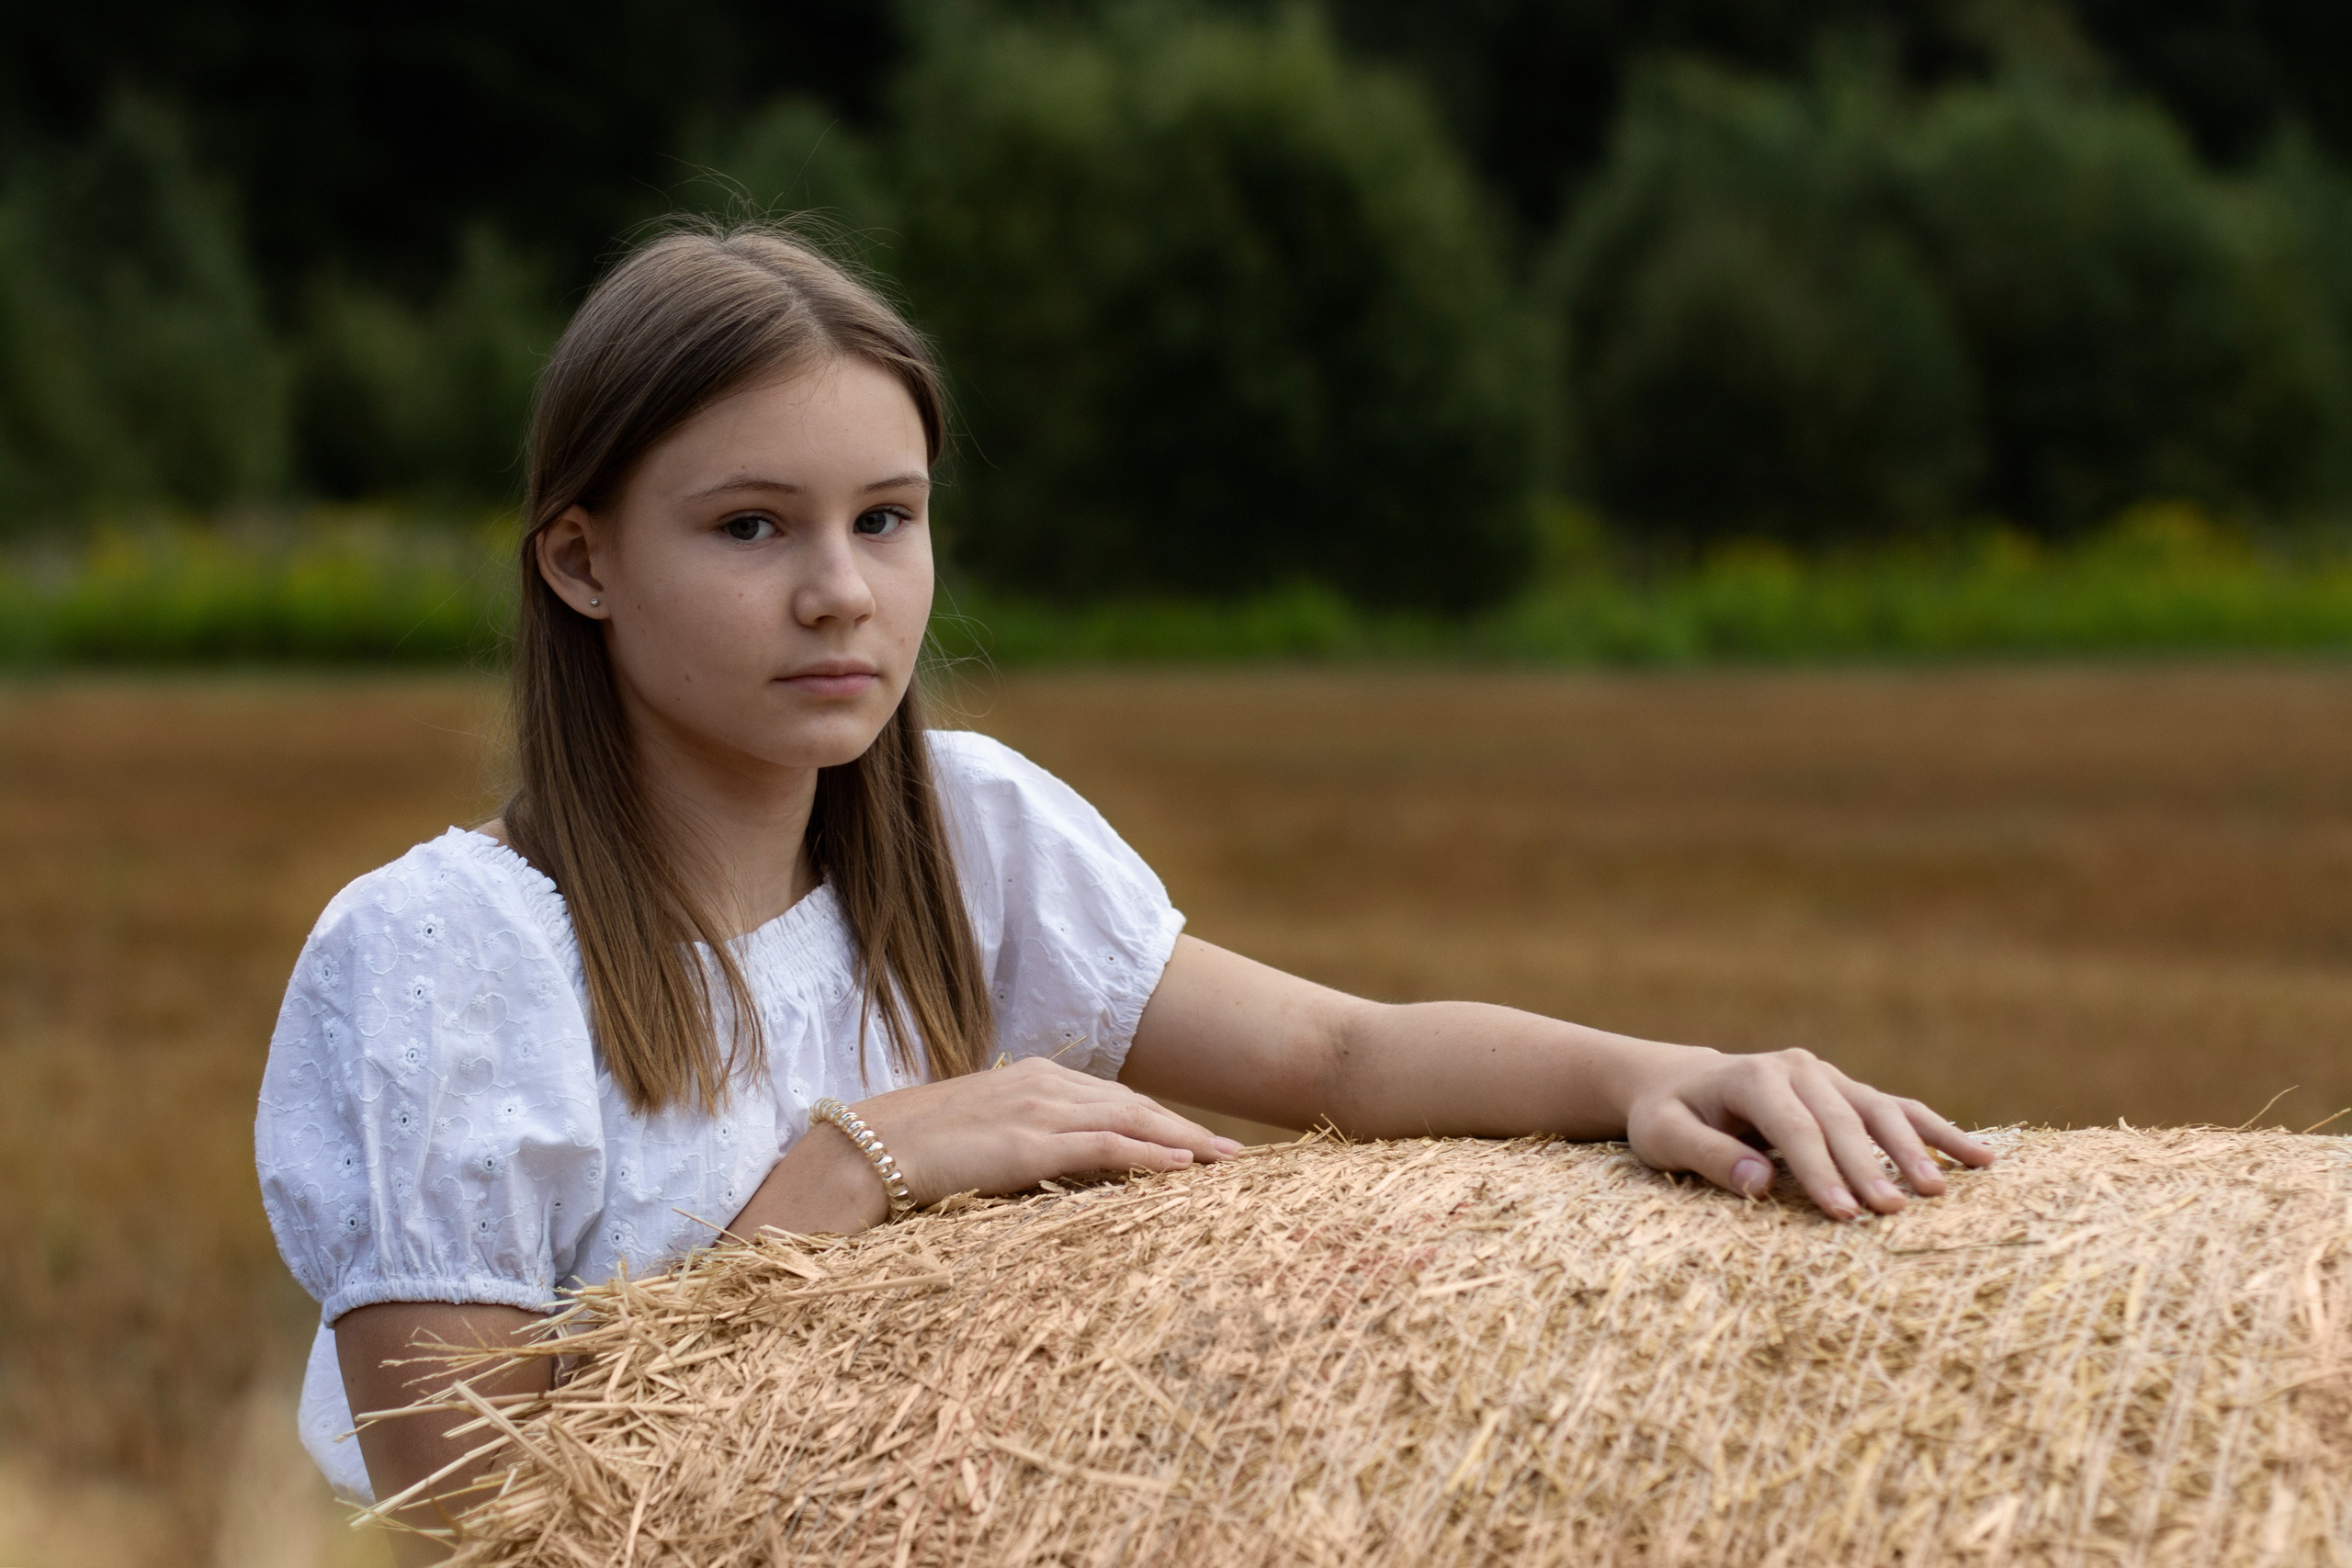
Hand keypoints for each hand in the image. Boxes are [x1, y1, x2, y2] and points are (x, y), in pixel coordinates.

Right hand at [850, 1056, 1239, 1207]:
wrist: (865, 1152)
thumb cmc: (914, 1151)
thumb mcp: (980, 1136)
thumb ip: (1022, 1140)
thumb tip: (1054, 1168)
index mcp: (1032, 1077)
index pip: (1113, 1098)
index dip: (1160, 1120)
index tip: (1197, 1141)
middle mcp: (1043, 1083)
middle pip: (1134, 1105)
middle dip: (1187, 1129)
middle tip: (1233, 1155)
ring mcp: (1038, 1109)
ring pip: (1132, 1121)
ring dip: (1185, 1142)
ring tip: (1227, 1163)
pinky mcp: (1030, 1142)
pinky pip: (1106, 1147)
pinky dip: (1151, 1155)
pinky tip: (1185, 1169)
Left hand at [1620, 1047, 1992, 1218]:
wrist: (1680, 1084)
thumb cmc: (1669, 1117)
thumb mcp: (1665, 1136)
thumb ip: (1709, 1156)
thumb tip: (1761, 1182)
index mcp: (1752, 1076)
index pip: (1794, 1128)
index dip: (1820, 1171)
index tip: (1843, 1213)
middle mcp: (1798, 1069)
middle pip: (1841, 1122)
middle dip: (1867, 1168)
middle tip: (1891, 1214)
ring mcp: (1830, 1078)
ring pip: (1879, 1112)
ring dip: (1912, 1150)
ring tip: (1937, 1192)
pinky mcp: (1850, 1092)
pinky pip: (1900, 1111)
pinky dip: (1939, 1133)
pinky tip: (1980, 1159)